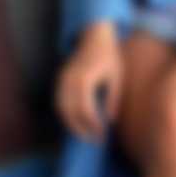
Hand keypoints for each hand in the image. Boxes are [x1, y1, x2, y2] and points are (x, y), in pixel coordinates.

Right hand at [54, 23, 124, 142]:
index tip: (102, 135)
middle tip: (94, 141)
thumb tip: (110, 121)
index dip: (93, 125)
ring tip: (86, 135)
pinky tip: (77, 122)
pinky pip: (59, 101)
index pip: (85, 109)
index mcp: (85, 78)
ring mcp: (62, 78)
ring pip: (61, 108)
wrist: (94, 35)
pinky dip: (66, 114)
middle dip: (81, 129)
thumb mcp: (117, 76)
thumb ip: (113, 98)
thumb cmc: (109, 56)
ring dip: (71, 124)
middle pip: (70, 112)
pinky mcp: (60, 78)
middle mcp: (70, 79)